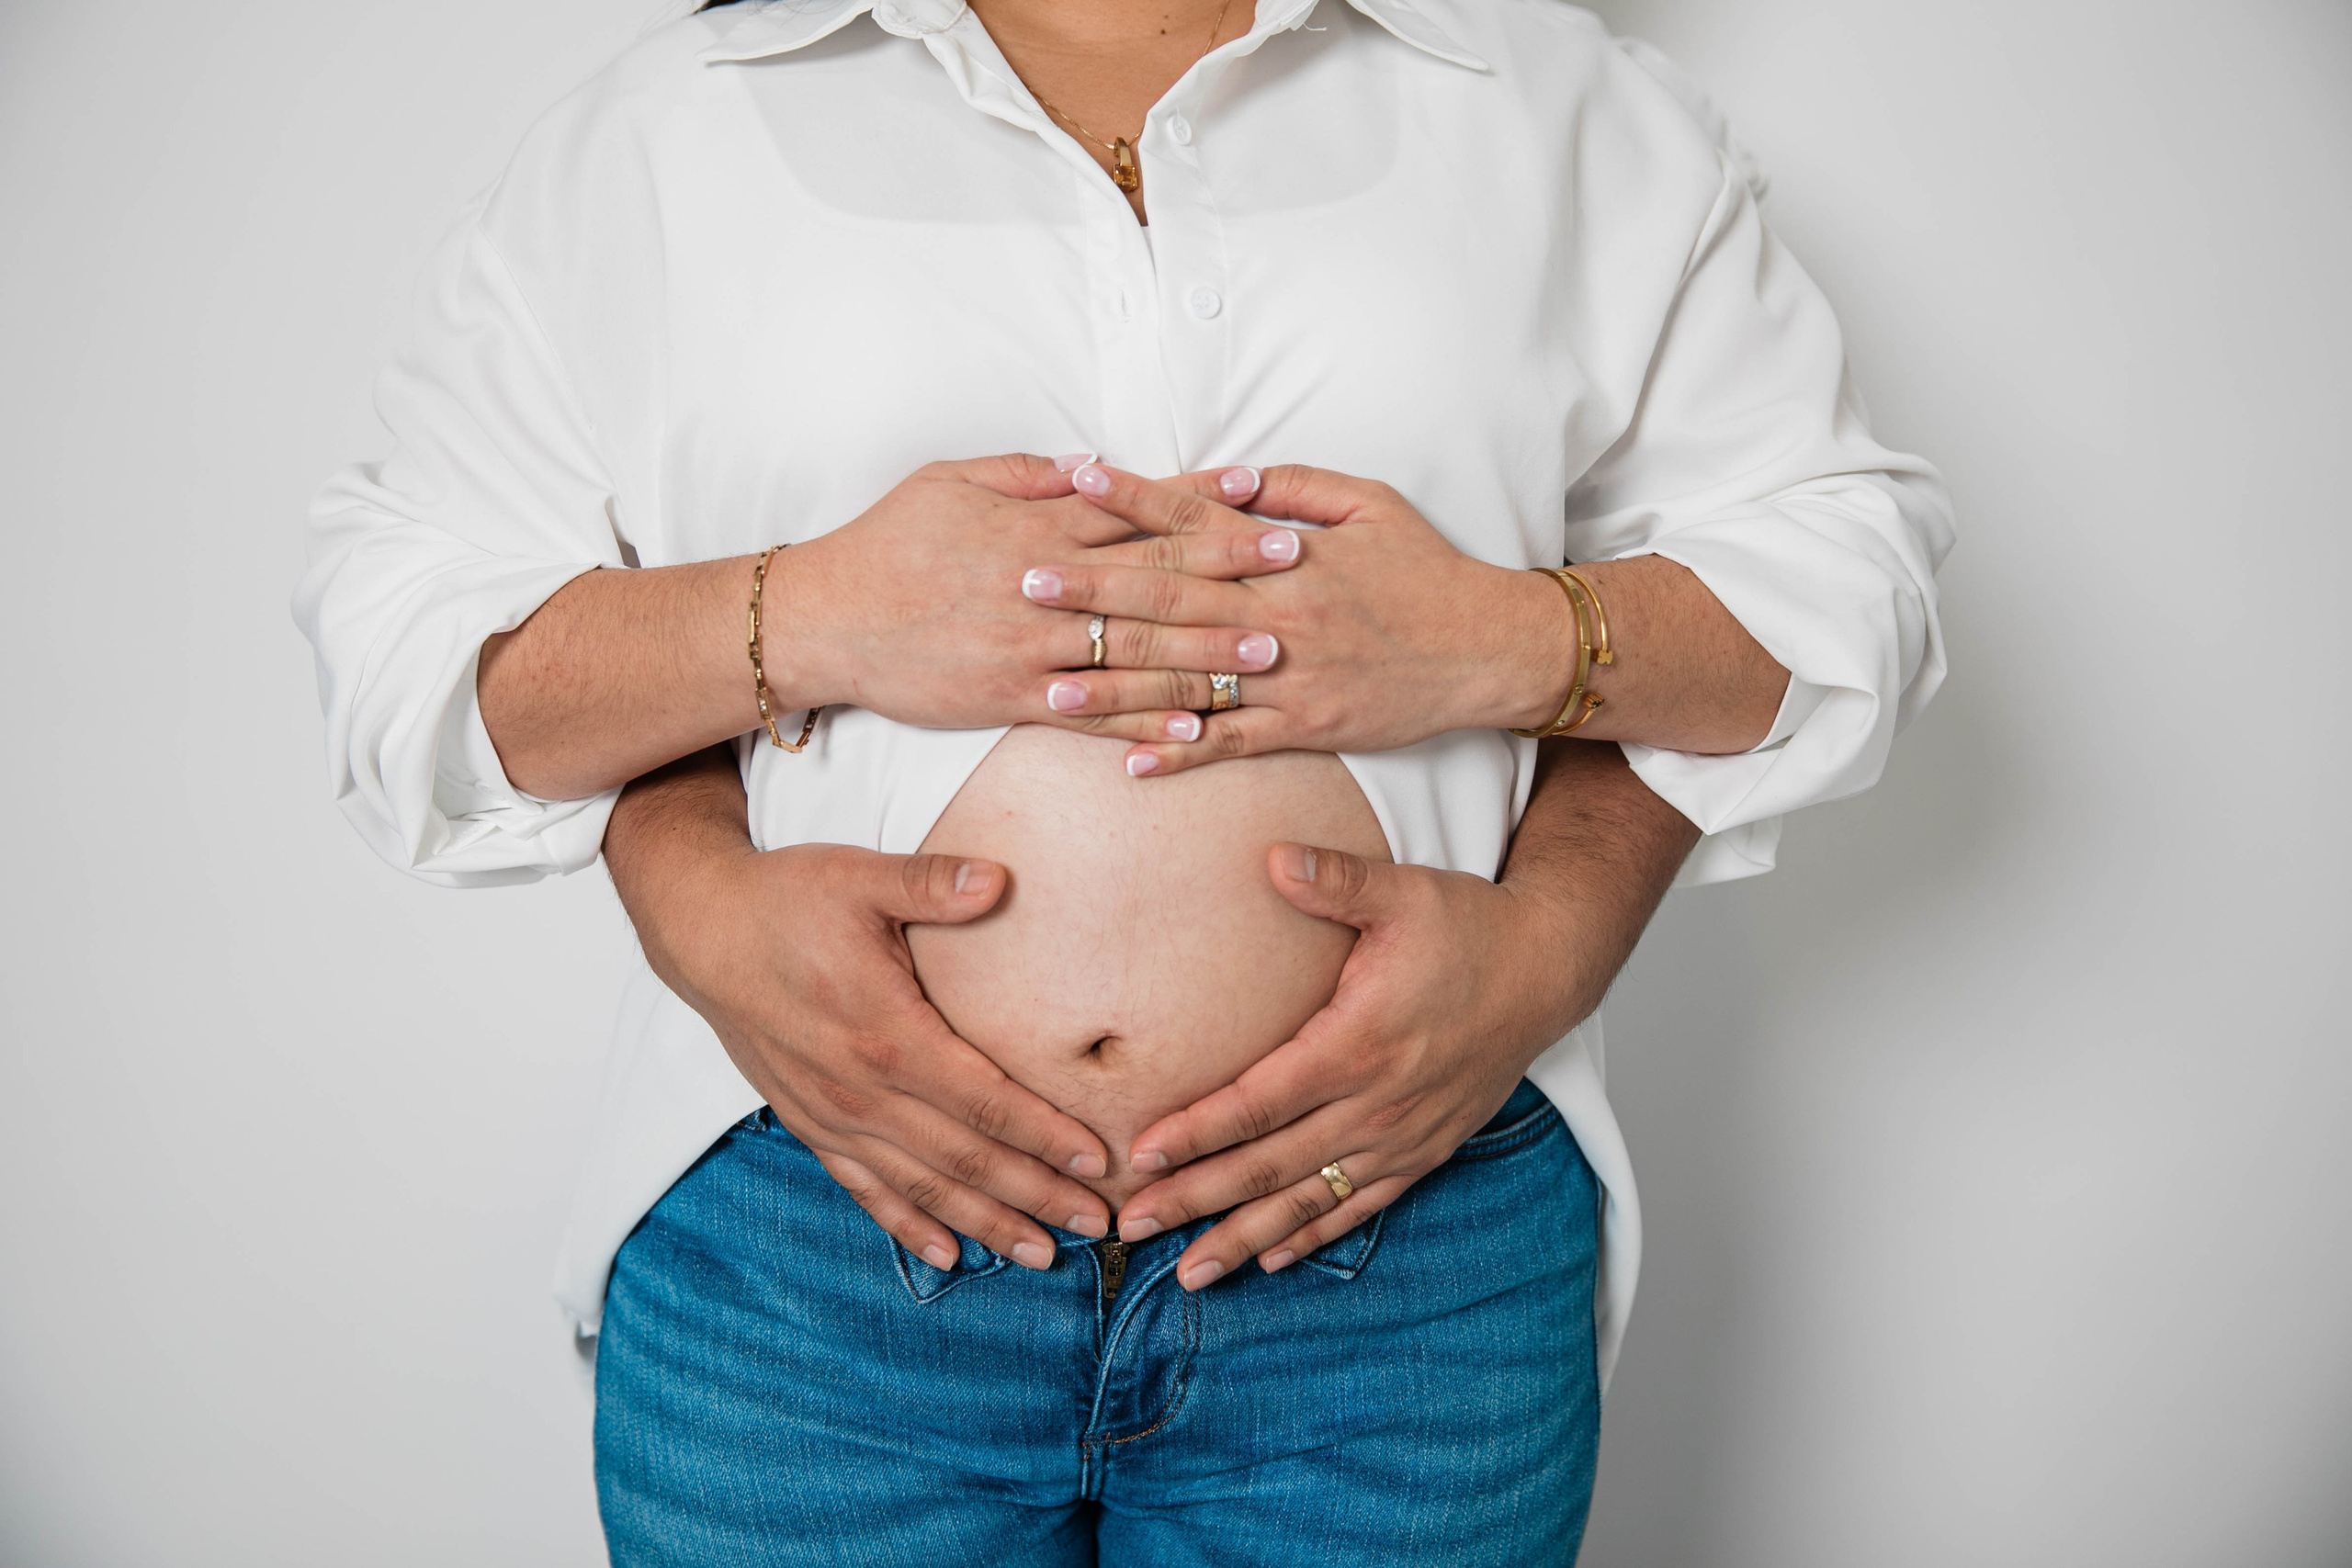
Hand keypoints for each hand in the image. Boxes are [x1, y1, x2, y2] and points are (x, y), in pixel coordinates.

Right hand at [615, 757, 1121, 1268]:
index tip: (1096, 1160)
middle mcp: (860, 1091)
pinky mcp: (811, 1125)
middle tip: (1097, 1224)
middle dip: (1035, 1195)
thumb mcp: (861, 878)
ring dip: (985, 1224)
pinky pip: (865, 1190)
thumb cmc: (788, 899)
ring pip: (921, 1188)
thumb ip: (931, 884)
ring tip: (1041, 1255)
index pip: (984, 1101)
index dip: (1044, 1135)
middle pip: (964, 1160)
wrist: (704, 930)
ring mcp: (833, 1116)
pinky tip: (948, 1256)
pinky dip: (909, 1227)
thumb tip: (999, 877)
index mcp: (886, 1034)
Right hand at [775, 455, 1298, 735]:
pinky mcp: (1013, 699)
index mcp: (1034, 526)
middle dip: (1231, 571)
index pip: (1134, 509)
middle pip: (1152, 578)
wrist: (826, 619)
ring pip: (1134, 652)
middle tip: (1297, 566)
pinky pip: (1093, 715)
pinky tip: (1197, 728)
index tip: (1258, 492)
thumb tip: (1094, 464)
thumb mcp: (952, 481)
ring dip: (1208, 653)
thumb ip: (1028, 474)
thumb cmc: (887, 543)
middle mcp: (1043, 586)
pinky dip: (1146, 722)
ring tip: (1272, 651)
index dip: (1200, 501)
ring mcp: (1031, 648)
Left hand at [1014, 463, 1570, 773]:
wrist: (1489, 650)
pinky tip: (1126, 762)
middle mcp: (1282, 616)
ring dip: (1116, 686)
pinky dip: (1180, 753)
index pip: (1198, 520)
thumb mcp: (1371, 503)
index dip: (1135, 499)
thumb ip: (1293, 486)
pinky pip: (1232, 744)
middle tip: (1024, 583)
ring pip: (1189, 682)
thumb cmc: (1428, 571)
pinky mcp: (1306, 727)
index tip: (1076, 480)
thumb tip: (1224, 473)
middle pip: (1172, 601)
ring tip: (1048, 684)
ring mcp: (1291, 677)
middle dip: (1094, 593)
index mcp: (1291, 555)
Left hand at [1110, 840, 1608, 1289]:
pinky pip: (1360, 1205)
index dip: (1197, 1132)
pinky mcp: (1425, 1150)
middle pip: (1270, 1164)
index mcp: (1358, 1044)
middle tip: (1134, 1224)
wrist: (1547, 969)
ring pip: (1310, 1200)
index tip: (1141, 1154)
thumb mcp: (1402, 893)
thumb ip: (1334, 879)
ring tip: (1188, 1272)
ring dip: (1245, 1238)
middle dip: (1198, 1199)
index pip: (1259, 1101)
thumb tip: (1272, 856)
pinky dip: (1312, 1235)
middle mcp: (1378, 1104)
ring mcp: (1403, 1136)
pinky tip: (1270, 1259)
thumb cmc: (1468, 927)